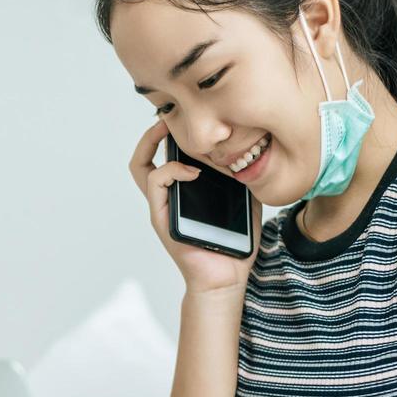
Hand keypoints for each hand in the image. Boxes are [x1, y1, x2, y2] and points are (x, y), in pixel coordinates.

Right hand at [129, 118, 261, 295]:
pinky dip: (171, 170)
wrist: (226, 278)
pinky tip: (192, 171)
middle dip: (150, 133)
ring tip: (167, 131)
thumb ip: (244, 180)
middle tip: (166, 118)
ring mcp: (161, 208)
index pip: (163, 157)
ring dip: (151, 143)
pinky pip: (156, 184)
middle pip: (142, 158)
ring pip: (141, 168)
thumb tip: (255, 155)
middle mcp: (166, 198)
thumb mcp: (245, 203)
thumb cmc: (234, 246)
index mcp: (182, 193)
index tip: (183, 120)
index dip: (166, 135)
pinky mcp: (162, 219)